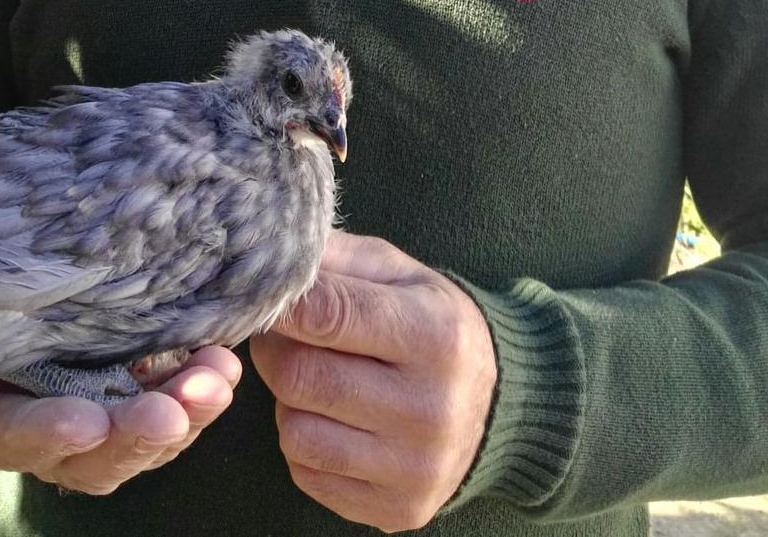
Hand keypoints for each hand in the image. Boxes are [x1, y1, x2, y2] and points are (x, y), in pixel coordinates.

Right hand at [0, 346, 240, 495]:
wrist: (21, 279)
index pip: (15, 438)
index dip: (50, 432)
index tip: (87, 420)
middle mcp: (52, 434)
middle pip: (96, 454)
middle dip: (136, 434)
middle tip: (171, 412)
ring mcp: (105, 420)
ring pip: (146, 439)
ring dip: (185, 414)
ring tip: (216, 380)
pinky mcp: (144, 396)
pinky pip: (177, 410)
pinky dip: (202, 391)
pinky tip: (224, 367)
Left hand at [249, 232, 496, 532]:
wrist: (497, 404)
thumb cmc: (433, 324)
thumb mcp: (400, 273)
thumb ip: (337, 261)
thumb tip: (271, 259)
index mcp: (434, 334)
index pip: (326, 315)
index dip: (283, 304)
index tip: (270, 297)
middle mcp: (430, 407)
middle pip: (301, 378)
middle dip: (275, 350)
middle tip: (282, 335)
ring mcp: (415, 466)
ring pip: (296, 433)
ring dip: (290, 402)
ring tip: (317, 380)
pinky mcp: (398, 508)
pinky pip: (307, 474)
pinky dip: (305, 444)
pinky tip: (333, 420)